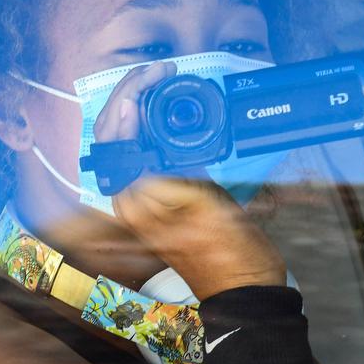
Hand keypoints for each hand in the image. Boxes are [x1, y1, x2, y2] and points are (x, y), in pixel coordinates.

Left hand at [94, 62, 285, 299]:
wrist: (247, 292)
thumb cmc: (230, 255)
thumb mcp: (202, 206)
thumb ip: (165, 169)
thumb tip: (137, 130)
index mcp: (134, 198)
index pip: (116, 134)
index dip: (130, 95)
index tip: (156, 74)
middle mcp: (132, 199)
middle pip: (118, 134)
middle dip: (132, 95)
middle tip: (160, 72)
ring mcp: (147, 201)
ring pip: (132, 143)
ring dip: (143, 110)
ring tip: (163, 83)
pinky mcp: (165, 203)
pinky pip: (152, 156)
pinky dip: (160, 130)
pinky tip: (175, 116)